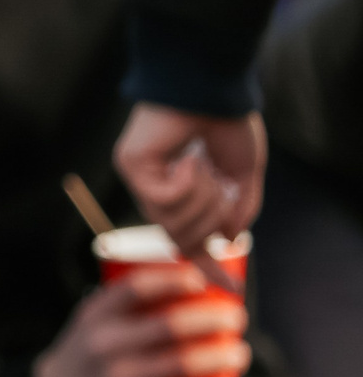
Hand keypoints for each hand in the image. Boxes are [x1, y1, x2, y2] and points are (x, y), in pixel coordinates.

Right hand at [33, 267, 249, 376]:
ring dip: (223, 358)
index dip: (177, 279)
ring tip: (239, 354)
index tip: (203, 279)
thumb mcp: (93, 319)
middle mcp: (103, 344)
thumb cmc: (87, 351)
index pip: (138, 286)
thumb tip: (201, 282)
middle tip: (237, 319)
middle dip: (217, 319)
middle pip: (171, 325)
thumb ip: (130, 302)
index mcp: (95, 314)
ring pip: (183, 364)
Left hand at [115, 102, 265, 256]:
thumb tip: (230, 238)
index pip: (191, 240)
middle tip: (223, 186)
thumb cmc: (227, 122)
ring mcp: (140, 179)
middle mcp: (157, 189)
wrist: (213, 88)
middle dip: (212, 218)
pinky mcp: (131, 166)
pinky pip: (164, 199)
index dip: (211, 266)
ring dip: (202, 198)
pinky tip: (188, 157)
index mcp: (183, 192)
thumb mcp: (245, 173)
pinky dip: (186, 182)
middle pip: (184, 237)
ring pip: (174, 221)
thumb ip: (240, 208)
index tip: (233, 289)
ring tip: (205, 165)